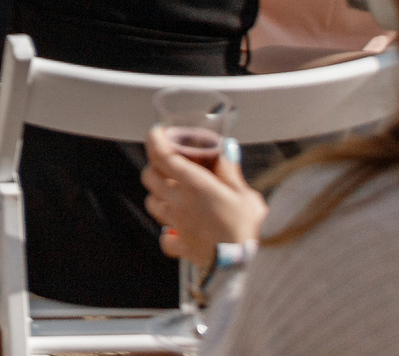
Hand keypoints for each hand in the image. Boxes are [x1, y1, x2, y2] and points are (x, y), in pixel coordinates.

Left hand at [142, 129, 264, 258]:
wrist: (247, 265)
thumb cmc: (249, 228)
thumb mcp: (246, 195)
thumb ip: (231, 172)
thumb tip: (226, 149)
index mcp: (195, 185)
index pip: (163, 155)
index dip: (155, 140)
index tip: (157, 132)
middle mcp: (180, 202)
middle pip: (149, 176)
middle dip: (154, 166)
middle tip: (167, 164)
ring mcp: (177, 224)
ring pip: (151, 202)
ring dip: (158, 195)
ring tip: (173, 194)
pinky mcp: (182, 246)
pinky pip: (165, 237)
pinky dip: (168, 233)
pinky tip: (178, 231)